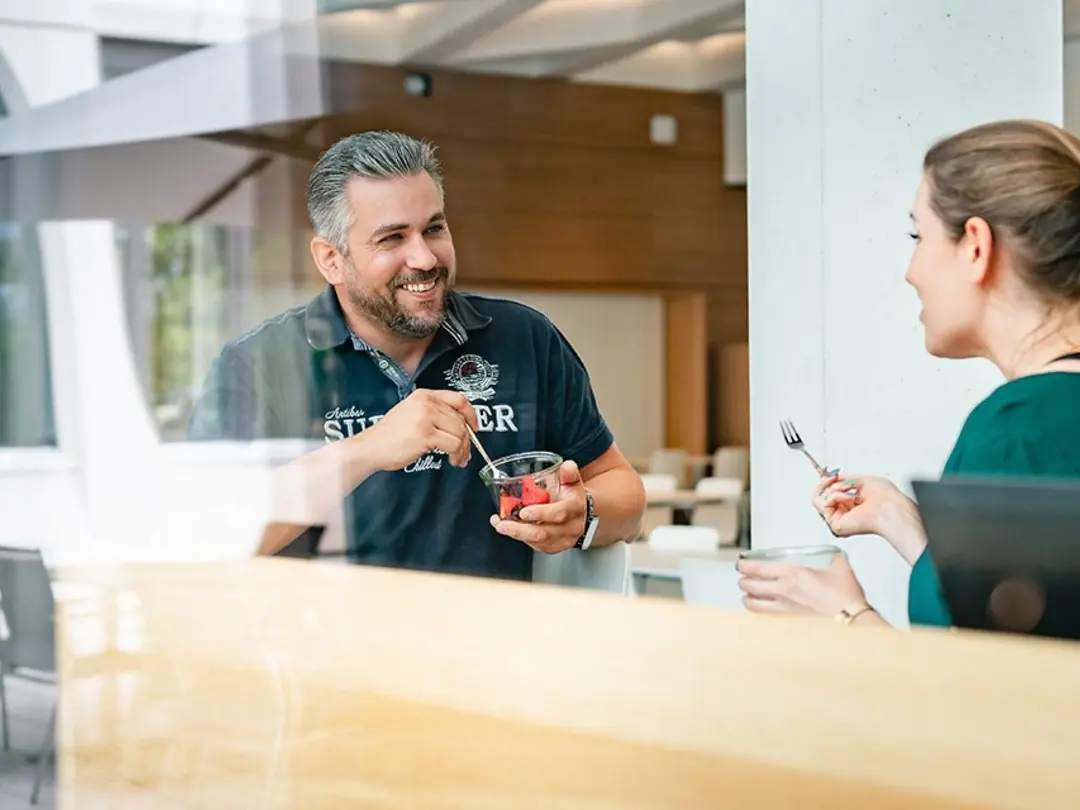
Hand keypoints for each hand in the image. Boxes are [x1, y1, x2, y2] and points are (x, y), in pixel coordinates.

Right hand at [359, 389, 477, 471]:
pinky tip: (451, 460)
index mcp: (424, 395)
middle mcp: (426, 403)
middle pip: (461, 420)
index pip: (458, 399)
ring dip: (463, 449)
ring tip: (458, 459)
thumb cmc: (390, 436)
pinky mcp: (425, 434)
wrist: (371, 447)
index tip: (475, 427)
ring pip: (460, 433)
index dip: (471, 414)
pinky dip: (456, 455)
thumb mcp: (412, 414)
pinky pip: (453, 444)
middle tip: (465, 453)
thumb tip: (461, 427)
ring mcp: (426, 418)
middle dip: (467, 440)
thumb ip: (435, 414)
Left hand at [490, 460, 587, 554]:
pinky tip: (507, 528)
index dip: (542, 514)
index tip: (524, 512)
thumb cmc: (573, 498)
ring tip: (500, 525)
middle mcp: (570, 527)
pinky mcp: (552, 548)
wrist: (582, 517)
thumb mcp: (573, 483)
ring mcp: (561, 540)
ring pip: (538, 541)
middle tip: (503, 524)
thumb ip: (569, 474)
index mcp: (575, 508)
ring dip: (516, 534)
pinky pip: (535, 545)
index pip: (560, 513)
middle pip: (545, 533)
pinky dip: (519, 537)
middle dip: (521, 530)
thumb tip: (567, 466)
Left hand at [737, 554, 868, 616]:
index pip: (759, 568)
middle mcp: (784, 590)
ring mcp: (786, 606)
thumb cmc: (845, 593)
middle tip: (742, 576)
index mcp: (793, 574)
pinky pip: (766, 614)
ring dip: (747, 597)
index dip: (745, 565)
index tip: (740, 563)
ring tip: (746, 593)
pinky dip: (758, 610)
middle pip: (750, 586)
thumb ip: (832, 557)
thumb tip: (834, 555)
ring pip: (754, 604)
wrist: (851, 615)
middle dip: (742, 580)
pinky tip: (760, 607)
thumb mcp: (838, 565)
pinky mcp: (791, 618)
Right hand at [813, 472, 909, 537]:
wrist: (891, 508)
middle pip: (819, 496)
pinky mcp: (835, 524)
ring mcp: (838, 519)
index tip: (829, 473)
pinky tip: (850, 498)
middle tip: (833, 477)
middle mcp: (843, 513)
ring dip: (835, 488)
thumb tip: (831, 476)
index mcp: (850, 505)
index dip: (825, 482)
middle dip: (825, 482)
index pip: (828, 493)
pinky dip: (836, 496)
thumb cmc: (886, 498)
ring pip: (819, 499)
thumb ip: (844, 479)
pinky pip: (824, 504)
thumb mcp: (862, 480)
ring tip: (850, 490)